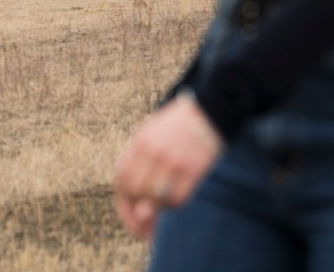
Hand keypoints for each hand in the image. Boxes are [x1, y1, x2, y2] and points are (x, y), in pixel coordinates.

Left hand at [113, 91, 223, 240]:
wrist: (211, 108)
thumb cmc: (179, 126)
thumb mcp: (153, 134)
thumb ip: (140, 162)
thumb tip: (136, 203)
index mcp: (141, 140)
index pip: (122, 179)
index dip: (124, 205)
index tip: (132, 220)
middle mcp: (154, 151)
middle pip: (136, 191)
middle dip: (139, 213)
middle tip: (147, 225)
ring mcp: (173, 160)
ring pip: (155, 198)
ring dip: (158, 209)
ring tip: (164, 209)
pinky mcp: (193, 168)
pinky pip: (177, 198)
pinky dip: (175, 205)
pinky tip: (177, 202)